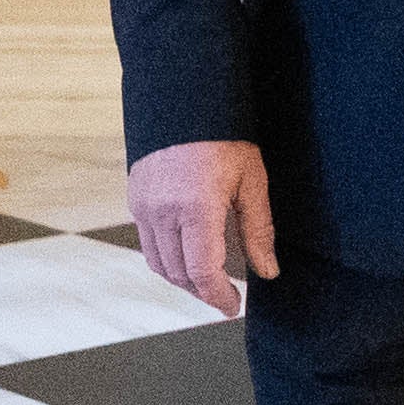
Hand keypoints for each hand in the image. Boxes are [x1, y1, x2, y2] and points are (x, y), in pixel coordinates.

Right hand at [128, 139, 275, 316]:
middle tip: (226, 297)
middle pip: (178, 274)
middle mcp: (162, 212)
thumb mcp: (251, 181)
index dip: (219, 297)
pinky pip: (147, 244)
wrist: (184, 97)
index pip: (202, 274)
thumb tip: (268, 271)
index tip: (234, 308)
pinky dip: (167, 258)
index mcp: (195, 208)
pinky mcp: (135, 198)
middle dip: (202, 292)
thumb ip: (259, 231)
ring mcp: (143, 206)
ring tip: (207, 282)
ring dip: (182, 280)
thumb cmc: (224, 136)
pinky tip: (187, 255)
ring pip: (158, 264)